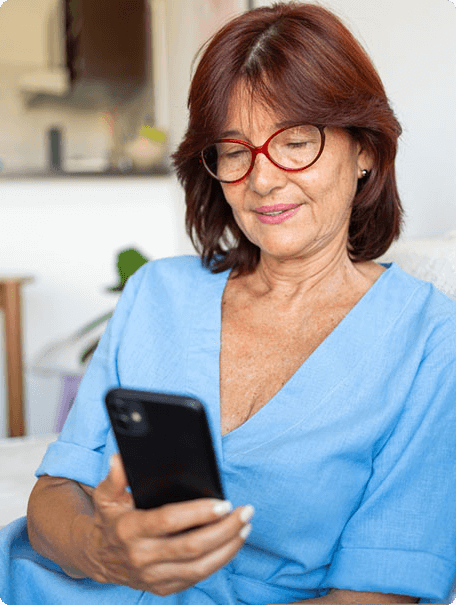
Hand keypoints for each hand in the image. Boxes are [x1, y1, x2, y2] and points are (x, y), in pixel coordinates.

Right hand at [81, 453, 253, 595]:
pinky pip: (197, 577)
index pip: (169, 521)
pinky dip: (219, 561)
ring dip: (228, 547)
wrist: (99, 558)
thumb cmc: (111, 520)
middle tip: (245, 512)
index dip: (198, 513)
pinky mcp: (163, 587)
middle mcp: (141, 556)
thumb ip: (115, 477)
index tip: (223, 503)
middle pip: (192, 546)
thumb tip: (120, 459)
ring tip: (245, 527)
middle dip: (224, 529)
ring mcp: (153, 576)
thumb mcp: (106, 495)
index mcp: (129, 529)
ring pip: (199, 567)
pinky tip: (233, 544)